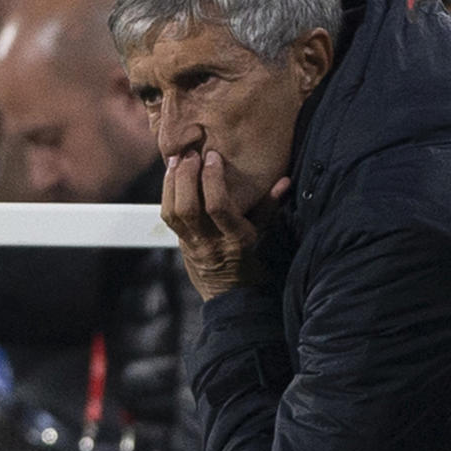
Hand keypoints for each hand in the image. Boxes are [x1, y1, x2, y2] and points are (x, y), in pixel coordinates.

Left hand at [162, 149, 288, 299]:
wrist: (231, 296)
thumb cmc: (252, 263)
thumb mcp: (265, 236)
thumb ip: (269, 207)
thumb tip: (283, 181)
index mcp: (236, 240)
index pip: (218, 207)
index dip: (212, 179)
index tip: (214, 157)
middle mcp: (211, 243)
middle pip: (188, 208)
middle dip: (187, 177)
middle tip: (191, 154)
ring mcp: (193, 245)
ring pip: (173, 212)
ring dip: (172, 182)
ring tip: (178, 159)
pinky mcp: (181, 243)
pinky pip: (168, 217)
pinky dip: (167, 192)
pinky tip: (172, 175)